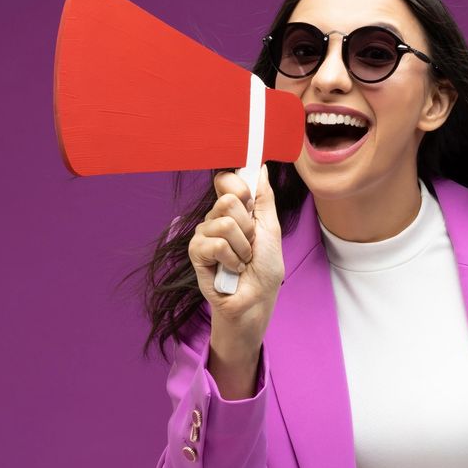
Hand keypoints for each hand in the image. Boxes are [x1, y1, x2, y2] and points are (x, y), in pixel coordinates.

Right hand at [188, 164, 283, 345]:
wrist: (256, 300)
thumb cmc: (265, 269)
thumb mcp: (271, 229)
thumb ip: (264, 198)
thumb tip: (261, 167)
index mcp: (233, 210)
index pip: (226, 180)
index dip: (239, 187)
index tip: (250, 203)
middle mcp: (215, 218)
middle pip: (228, 199)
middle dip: (248, 226)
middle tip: (250, 244)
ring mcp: (204, 235)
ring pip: (224, 222)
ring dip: (242, 247)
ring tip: (242, 260)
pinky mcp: (196, 253)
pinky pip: (215, 243)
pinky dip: (231, 259)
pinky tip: (232, 270)